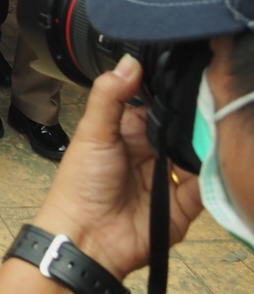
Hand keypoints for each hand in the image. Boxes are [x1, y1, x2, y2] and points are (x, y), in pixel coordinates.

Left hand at [32, 55, 202, 281]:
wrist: (89, 238)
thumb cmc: (80, 184)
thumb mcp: (93, 132)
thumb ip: (110, 96)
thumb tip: (128, 61)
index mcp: (128, 129)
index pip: (157, 103)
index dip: (172, 90)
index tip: (193, 71)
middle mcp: (151, 150)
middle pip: (183, 127)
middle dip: (197, 116)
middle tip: (215, 99)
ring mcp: (170, 176)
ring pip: (199, 153)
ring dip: (209, 142)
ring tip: (220, 125)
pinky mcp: (185, 203)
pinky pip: (208, 185)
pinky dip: (215, 173)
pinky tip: (219, 158)